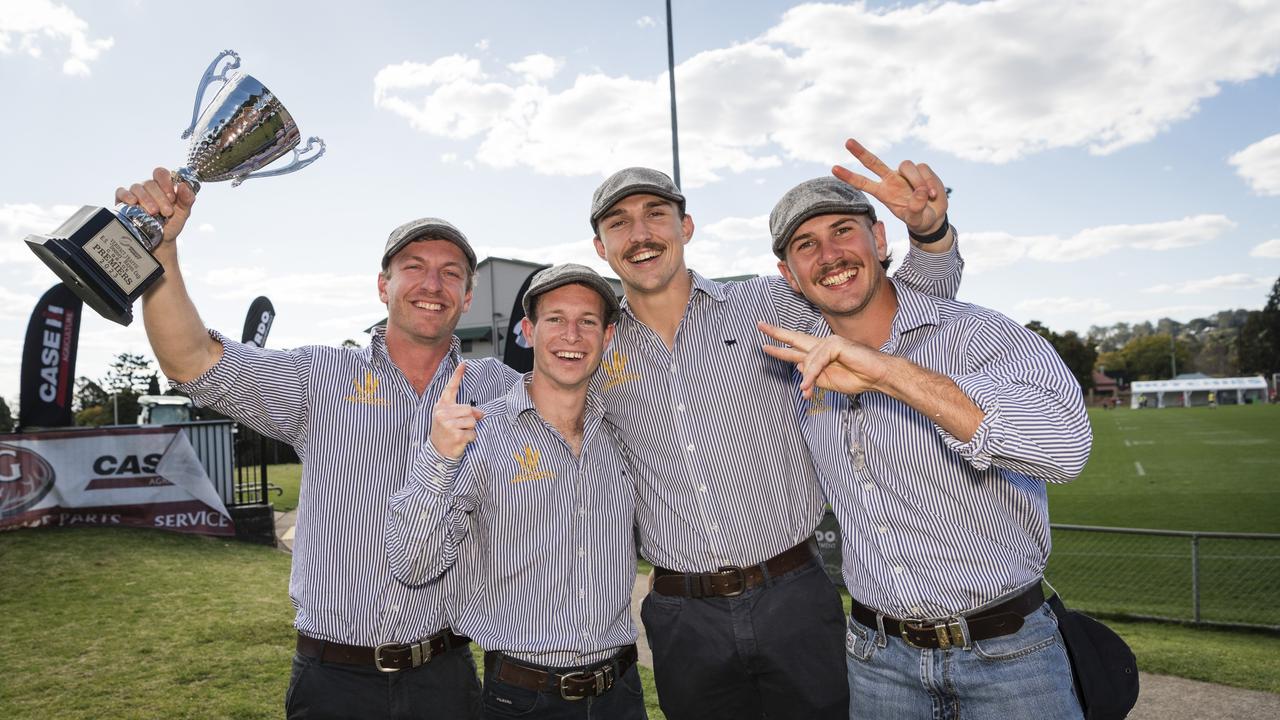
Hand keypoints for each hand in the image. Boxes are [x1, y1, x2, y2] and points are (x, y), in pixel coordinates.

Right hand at [114, 167, 196, 244]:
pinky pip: (121, 192)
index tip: (172, 197)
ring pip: (137, 188)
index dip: (166, 182)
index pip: (161, 173)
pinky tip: (133, 202)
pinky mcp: (123, 201)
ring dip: (146, 199)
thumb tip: (183, 186)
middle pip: (150, 183)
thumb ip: (187, 200)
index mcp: (162, 186)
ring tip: (154, 212)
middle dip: (160, 198)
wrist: (160, 241)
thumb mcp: (183, 213)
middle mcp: (148, 187)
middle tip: (167, 212)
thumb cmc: (171, 223)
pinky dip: (127, 196)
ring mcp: (135, 193)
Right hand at [430, 362, 484, 458]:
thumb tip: (481, 413)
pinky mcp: (455, 435)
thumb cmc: (445, 433)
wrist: (437, 452)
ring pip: (472, 421)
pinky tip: (461, 441)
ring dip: (470, 430)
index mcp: (441, 406)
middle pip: (469, 409)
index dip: (457, 375)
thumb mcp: (451, 419)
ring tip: (459, 434)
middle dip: (470, 419)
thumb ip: (464, 411)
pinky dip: (470, 439)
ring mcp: (448, 424)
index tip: (464, 364)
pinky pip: (473, 433)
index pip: (450, 388)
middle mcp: (442, 413)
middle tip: (460, 427)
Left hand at [757, 322, 890, 398]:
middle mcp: (822, 345)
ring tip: (807, 391)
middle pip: (795, 337)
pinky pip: (817, 361)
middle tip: (759, 325)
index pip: (796, 347)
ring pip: (806, 359)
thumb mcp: (827, 381)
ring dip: (807, 378)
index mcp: (819, 354)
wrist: (877, 377)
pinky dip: (812, 374)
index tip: (764, 344)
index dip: (780, 345)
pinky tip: (808, 386)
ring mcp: (829, 342)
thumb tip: (798, 367)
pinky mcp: (836, 344)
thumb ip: (812, 375)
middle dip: (776, 333)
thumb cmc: (856, 378)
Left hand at [832, 138, 946, 235]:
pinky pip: (924, 169)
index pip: (863, 182)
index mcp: (883, 192)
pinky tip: (933, 194)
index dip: (849, 176)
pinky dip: (930, 181)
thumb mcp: (916, 220)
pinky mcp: (921, 169)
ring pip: (907, 166)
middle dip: (860, 152)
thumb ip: (916, 209)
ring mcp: (905, 173)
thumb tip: (920, 192)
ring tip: (928, 197)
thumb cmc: (920, 219)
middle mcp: (891, 179)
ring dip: (918, 181)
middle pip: (873, 162)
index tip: (834, 168)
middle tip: (847, 142)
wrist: (933, 217)